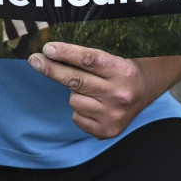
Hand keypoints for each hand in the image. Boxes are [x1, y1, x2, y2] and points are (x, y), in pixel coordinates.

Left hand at [30, 42, 180, 139]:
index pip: (88, 59)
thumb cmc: (122, 71)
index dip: (65, 53)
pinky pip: (77, 117)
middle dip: (52, 69)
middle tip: (35, 60)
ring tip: (92, 91)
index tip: (47, 49)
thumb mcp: (113, 58)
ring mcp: (114, 115)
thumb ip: (86, 59)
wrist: (146, 92)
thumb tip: (50, 54)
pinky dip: (80, 110)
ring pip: (74, 100)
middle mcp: (120, 94)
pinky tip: (94, 105)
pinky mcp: (107, 131)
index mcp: (123, 71)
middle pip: (76, 81)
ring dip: (75, 93)